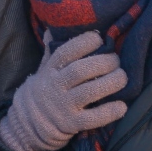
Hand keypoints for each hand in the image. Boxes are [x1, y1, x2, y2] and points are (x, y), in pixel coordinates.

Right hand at [0, 31, 127, 150]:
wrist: (28, 123)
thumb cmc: (44, 90)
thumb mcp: (43, 69)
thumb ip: (52, 50)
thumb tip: (53, 26)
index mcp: (50, 70)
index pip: (65, 53)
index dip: (83, 43)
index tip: (99, 39)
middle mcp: (56, 86)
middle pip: (80, 71)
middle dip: (103, 62)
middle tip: (116, 60)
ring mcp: (64, 106)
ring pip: (89, 92)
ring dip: (110, 83)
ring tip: (123, 77)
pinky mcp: (72, 124)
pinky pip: (93, 119)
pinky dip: (109, 112)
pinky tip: (122, 106)